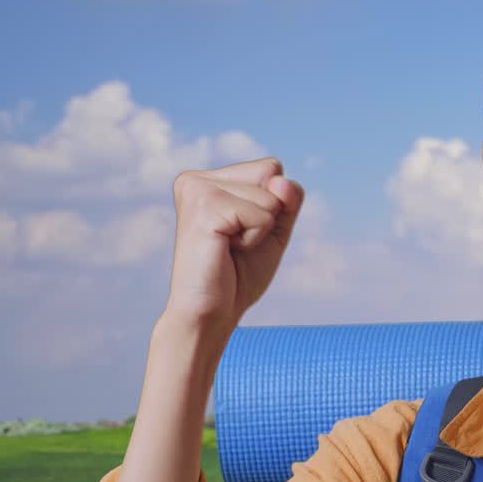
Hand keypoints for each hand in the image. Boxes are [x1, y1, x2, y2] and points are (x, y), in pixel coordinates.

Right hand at [164, 157, 304, 329]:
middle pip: (272, 174)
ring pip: (270, 196)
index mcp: (208, 179)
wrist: (212, 312)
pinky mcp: (203, 207)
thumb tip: (280, 180)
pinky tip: (225, 250)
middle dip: (269, 215)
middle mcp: (196, 178)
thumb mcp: (274, 229)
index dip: (274, 205)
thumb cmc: (238, 274)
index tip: (243, 231)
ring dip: (261, 230)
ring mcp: (196, 189)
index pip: (271, 168)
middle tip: (235, 243)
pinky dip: (255, 238)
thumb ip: (287, 199)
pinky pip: (262, 215)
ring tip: (228, 248)